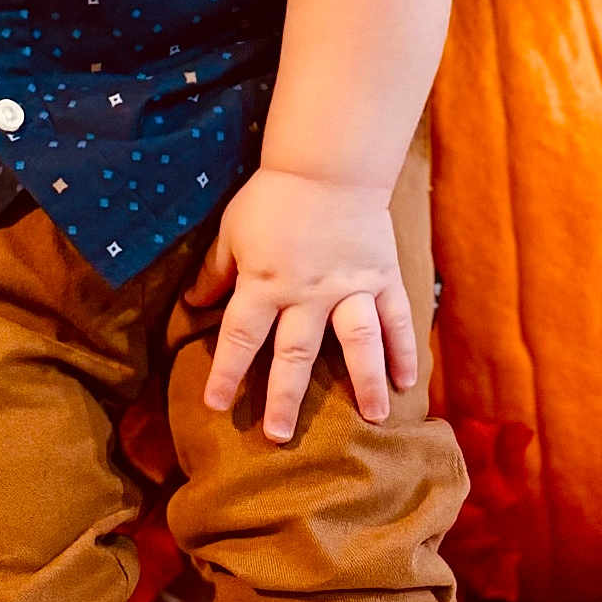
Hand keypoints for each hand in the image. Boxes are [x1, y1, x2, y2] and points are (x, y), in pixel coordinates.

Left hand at [182, 166, 416, 441]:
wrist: (327, 165)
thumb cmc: (273, 197)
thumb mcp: (233, 230)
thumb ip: (216, 271)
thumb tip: (193, 304)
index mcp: (264, 281)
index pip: (240, 336)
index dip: (227, 372)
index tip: (217, 406)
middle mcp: (307, 292)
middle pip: (294, 354)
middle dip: (285, 398)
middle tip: (279, 436)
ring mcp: (349, 286)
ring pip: (357, 342)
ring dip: (364, 383)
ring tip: (371, 419)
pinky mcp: (381, 276)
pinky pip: (396, 318)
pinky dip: (404, 349)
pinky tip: (408, 382)